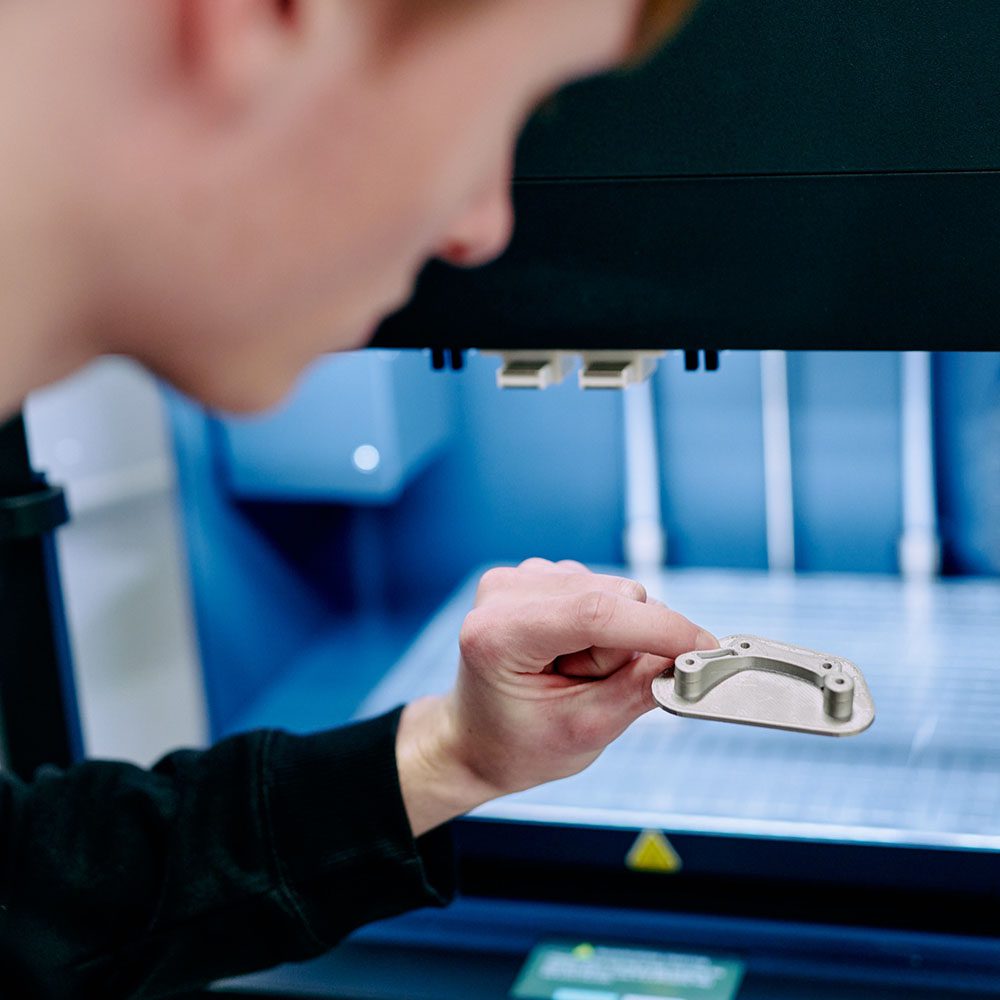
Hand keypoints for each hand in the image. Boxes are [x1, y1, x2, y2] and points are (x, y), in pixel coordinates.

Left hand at [397, 559, 717, 835]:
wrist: (478, 737)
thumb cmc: (519, 743)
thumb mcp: (584, 731)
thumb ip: (639, 689)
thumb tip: (690, 654)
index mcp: (498, 632)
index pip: (594, 614)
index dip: (659, 629)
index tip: (704, 648)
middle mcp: (505, 591)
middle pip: (613, 597)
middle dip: (628, 646)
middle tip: (592, 688)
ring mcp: (520, 577)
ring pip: (614, 592)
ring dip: (615, 638)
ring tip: (576, 674)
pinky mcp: (538, 575)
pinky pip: (603, 590)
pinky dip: (604, 626)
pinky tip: (573, 653)